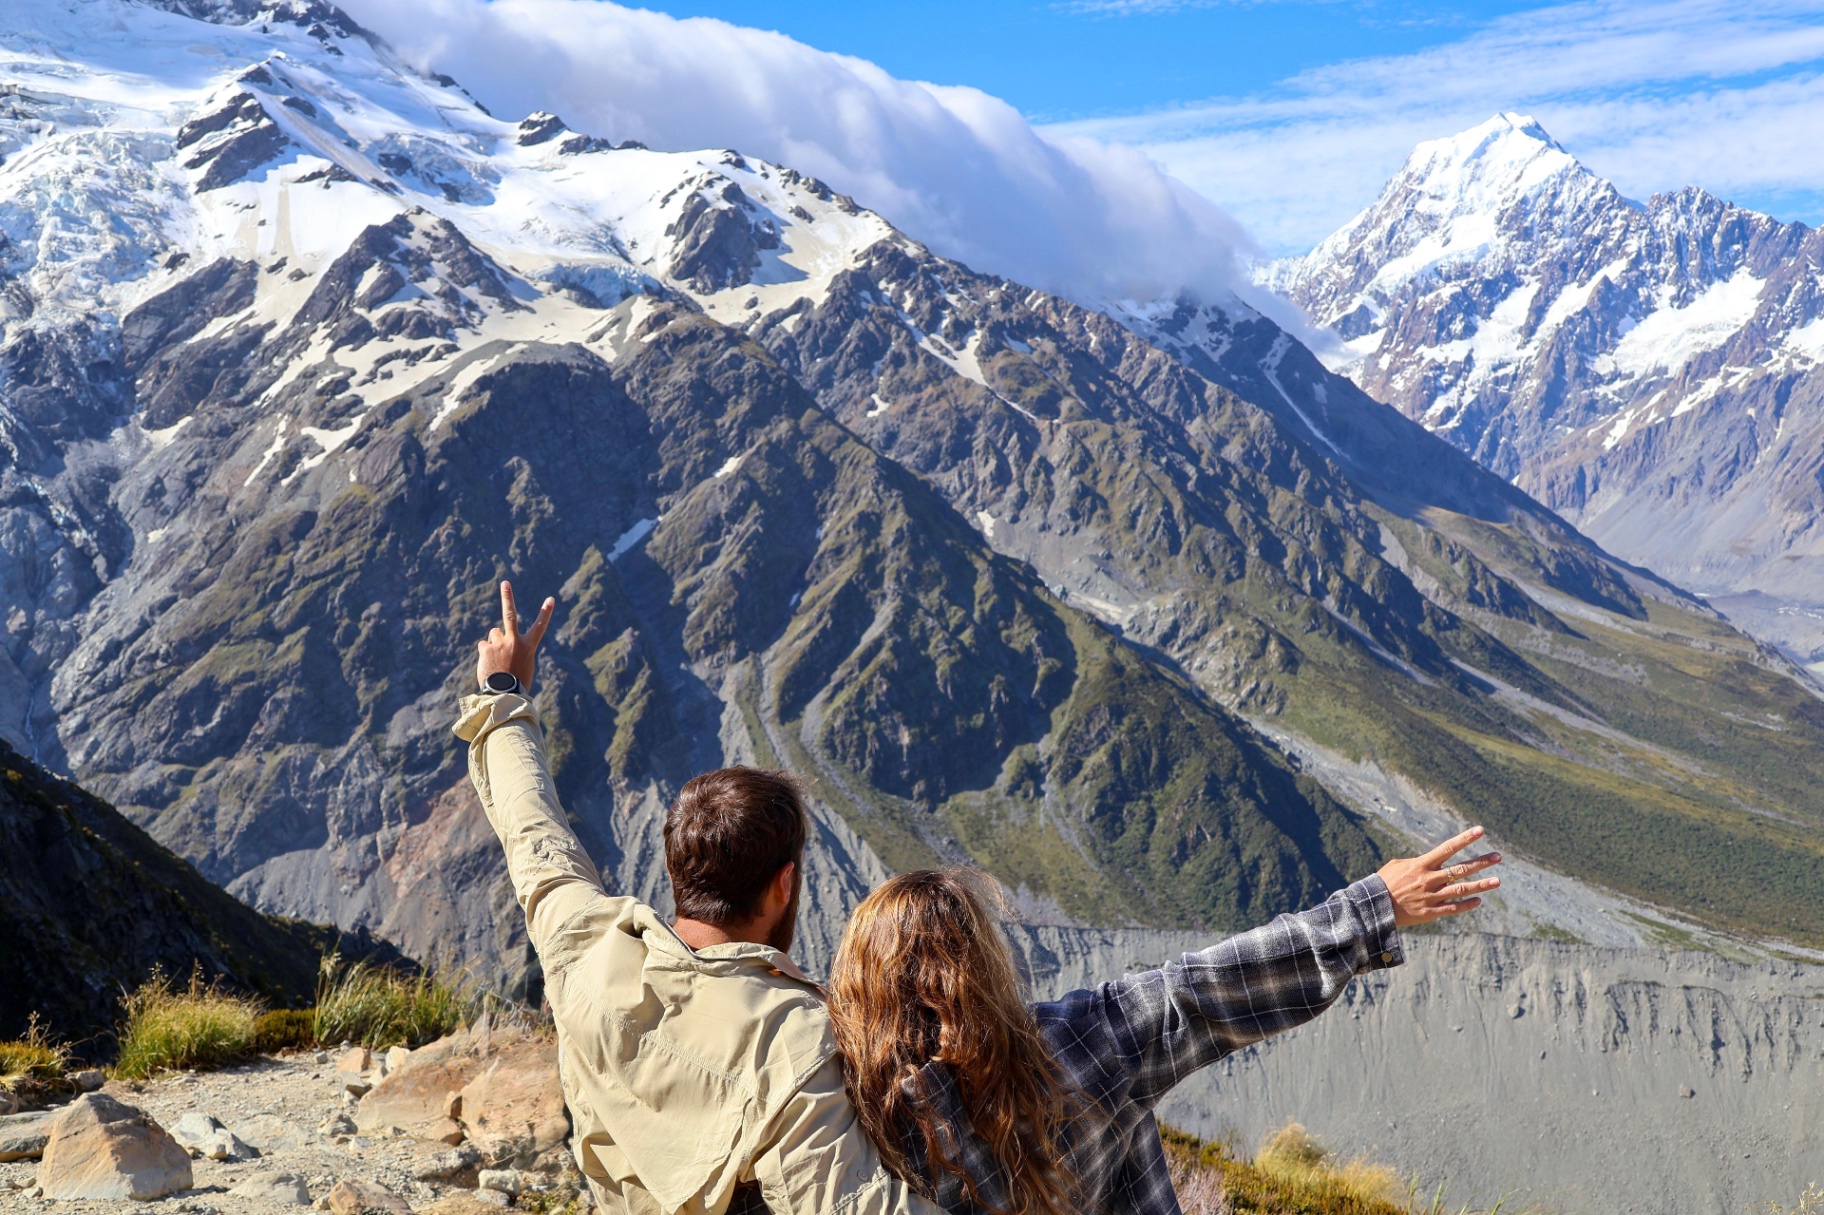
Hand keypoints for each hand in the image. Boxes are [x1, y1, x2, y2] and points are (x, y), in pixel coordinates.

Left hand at [475, 581, 555, 694]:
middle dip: (507, 597)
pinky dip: (486, 653)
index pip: (540, 626)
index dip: (546, 612)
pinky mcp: (486, 649)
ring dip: (494, 642)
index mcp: (528, 646)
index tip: (550, 599)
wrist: (503, 694)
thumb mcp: (523, 664)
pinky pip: (484, 646)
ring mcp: (499, 644)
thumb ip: (514, 649)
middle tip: (505, 583)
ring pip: (494, 633)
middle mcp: (514, 641)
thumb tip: (498, 637)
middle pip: (510, 614)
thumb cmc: (516, 682)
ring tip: (497, 658)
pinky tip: (489, 664)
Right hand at [1376, 826, 1501, 927]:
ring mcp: (1431, 896)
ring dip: (1481, 885)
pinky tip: (1479, 901)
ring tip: (1497, 881)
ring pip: (1461, 889)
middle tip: (1498, 857)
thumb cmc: (1383, 883)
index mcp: (1421, 864)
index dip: (1465, 838)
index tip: (1480, 830)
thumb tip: (1429, 861)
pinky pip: (1453, 908)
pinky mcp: (1430, 912)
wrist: (1373, 906)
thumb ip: (1416, 863)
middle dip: (1481, 862)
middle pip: (1460, 869)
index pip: (1447, 847)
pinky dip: (1467, 905)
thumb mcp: (1396, 866)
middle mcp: (1429, 879)